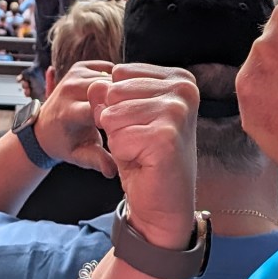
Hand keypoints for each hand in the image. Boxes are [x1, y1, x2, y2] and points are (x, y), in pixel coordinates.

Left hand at [37, 60, 116, 176]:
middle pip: (109, 89)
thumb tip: (113, 171)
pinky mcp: (80, 66)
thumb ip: (96, 161)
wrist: (44, 127)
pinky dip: (115, 81)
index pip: (102, 108)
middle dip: (122, 101)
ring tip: (124, 107)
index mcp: (69, 112)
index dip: (118, 116)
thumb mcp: (79, 156)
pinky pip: (108, 69)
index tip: (126, 125)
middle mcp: (70, 89)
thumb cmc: (64, 143)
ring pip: (111, 77)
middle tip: (130, 115)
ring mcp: (74, 74)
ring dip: (121, 90)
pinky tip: (116, 96)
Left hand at [88, 63, 197, 249]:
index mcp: (178, 78)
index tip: (141, 125)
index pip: (118, 74)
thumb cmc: (144, 157)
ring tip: (142, 151)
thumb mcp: (122, 115)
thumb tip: (94, 87)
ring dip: (118, 139)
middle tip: (141, 142)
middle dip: (116, 122)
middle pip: (113, 92)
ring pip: (111, 115)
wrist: (164, 204)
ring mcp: (178, 112)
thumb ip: (107, 93)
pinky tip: (145, 162)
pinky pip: (117, 139)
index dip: (116, 104)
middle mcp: (183, 89)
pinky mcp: (167, 137)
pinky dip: (123, 155)